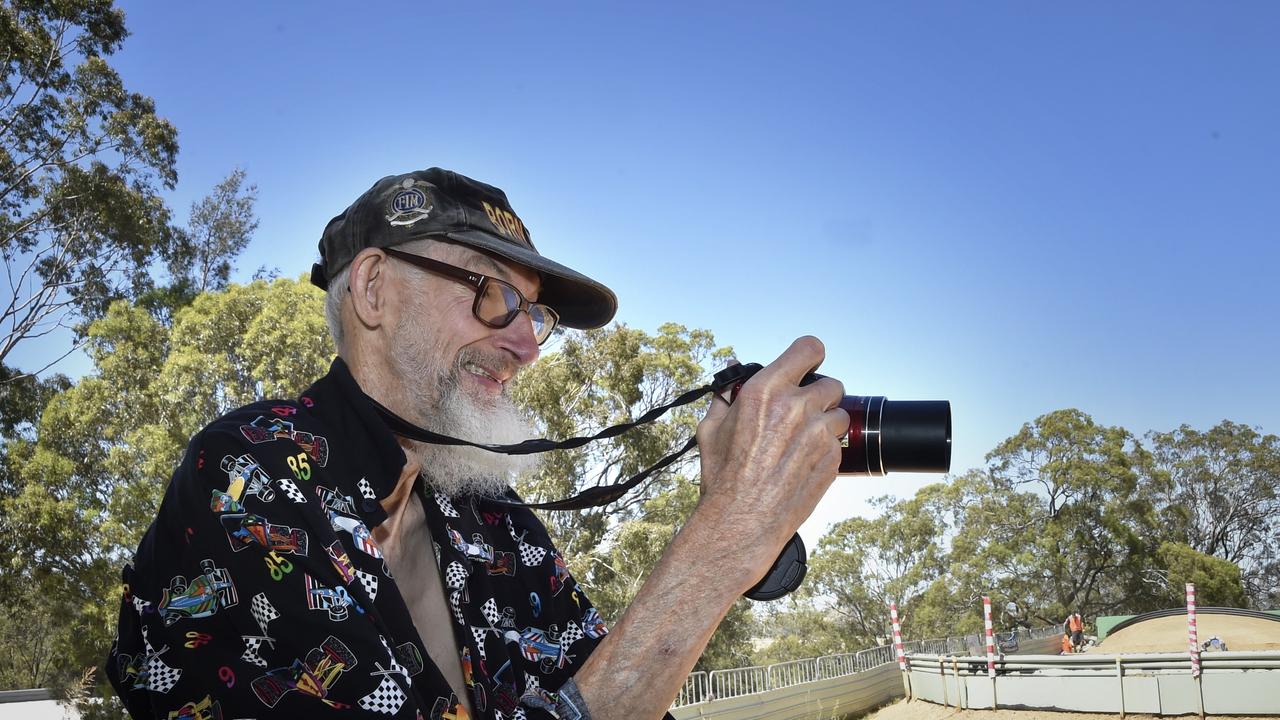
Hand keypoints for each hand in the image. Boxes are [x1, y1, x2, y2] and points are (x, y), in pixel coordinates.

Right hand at [692, 336, 848, 591]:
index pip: (810, 348)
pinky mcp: (833, 459)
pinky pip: (838, 444)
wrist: (740, 521)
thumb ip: (726, 397)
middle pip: (832, 383)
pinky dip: (825, 450)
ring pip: (839, 414)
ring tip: (801, 441)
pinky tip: (801, 464)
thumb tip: (732, 376)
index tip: (807, 365)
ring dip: (825, 423)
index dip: (810, 355)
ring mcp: (819, 434)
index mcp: (766, 390)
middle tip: (801, 411)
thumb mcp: (711, 428)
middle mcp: (797, 406)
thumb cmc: (722, 476)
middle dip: (818, 395)